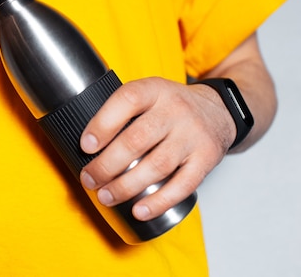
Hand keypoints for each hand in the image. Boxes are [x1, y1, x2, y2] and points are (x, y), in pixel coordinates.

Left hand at [79, 77, 235, 220]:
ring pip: (157, 165)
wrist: (217, 110)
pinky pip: (182, 185)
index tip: (85, 146)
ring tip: (105, 196)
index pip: (127, 100)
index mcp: (154, 90)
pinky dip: (159, 201)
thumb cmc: (169, 107)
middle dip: (107, 165)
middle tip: (89, 180)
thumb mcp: (148, 94)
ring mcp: (193, 135)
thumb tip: (83, 146)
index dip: (102, 124)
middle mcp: (175, 109)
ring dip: (126, 186)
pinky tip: (139, 210)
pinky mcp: (207, 158)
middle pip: (137, 139)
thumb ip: (120, 112)